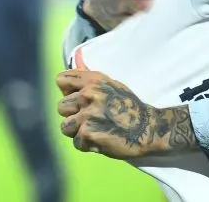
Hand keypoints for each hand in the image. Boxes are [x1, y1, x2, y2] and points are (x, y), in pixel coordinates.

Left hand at [56, 70, 196, 158]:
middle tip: (88, 119)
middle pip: (61, 106)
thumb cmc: (129, 106)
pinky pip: (76, 142)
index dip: (67, 91)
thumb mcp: (112, 85)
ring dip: (77, 132)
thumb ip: (90, 80)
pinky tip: (100, 140)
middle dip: (72, 115)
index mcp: (93, 80)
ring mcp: (87, 115)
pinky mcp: (87, 134)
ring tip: (93, 131)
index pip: (61, 80)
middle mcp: (88, 94)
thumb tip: (75, 64)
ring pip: (65, 127)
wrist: (147, 128)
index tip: (76, 98)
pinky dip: (87, 145)